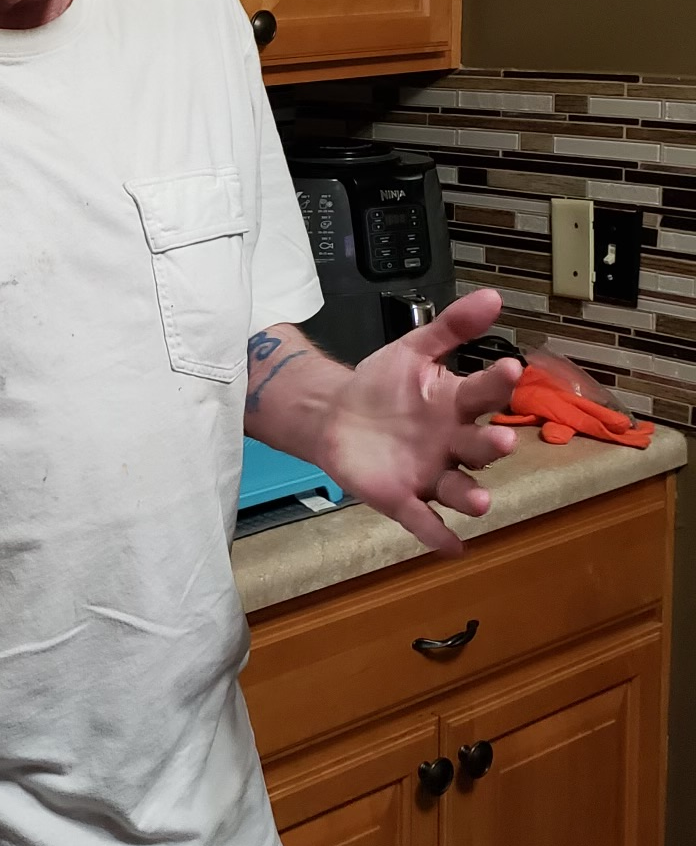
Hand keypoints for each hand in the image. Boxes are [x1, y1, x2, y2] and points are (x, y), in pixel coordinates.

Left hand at [316, 290, 521, 555]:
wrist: (335, 414)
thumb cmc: (382, 384)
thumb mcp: (413, 349)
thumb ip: (450, 327)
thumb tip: (493, 297)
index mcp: (457, 403)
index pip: (484, 392)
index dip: (497, 381)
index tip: (511, 366)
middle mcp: (453, 442)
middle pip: (479, 446)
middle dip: (492, 444)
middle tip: (502, 440)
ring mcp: (431, 473)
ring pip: (459, 487)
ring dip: (471, 497)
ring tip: (480, 502)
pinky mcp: (404, 498)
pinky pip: (425, 521)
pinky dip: (438, 535)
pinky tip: (452, 548)